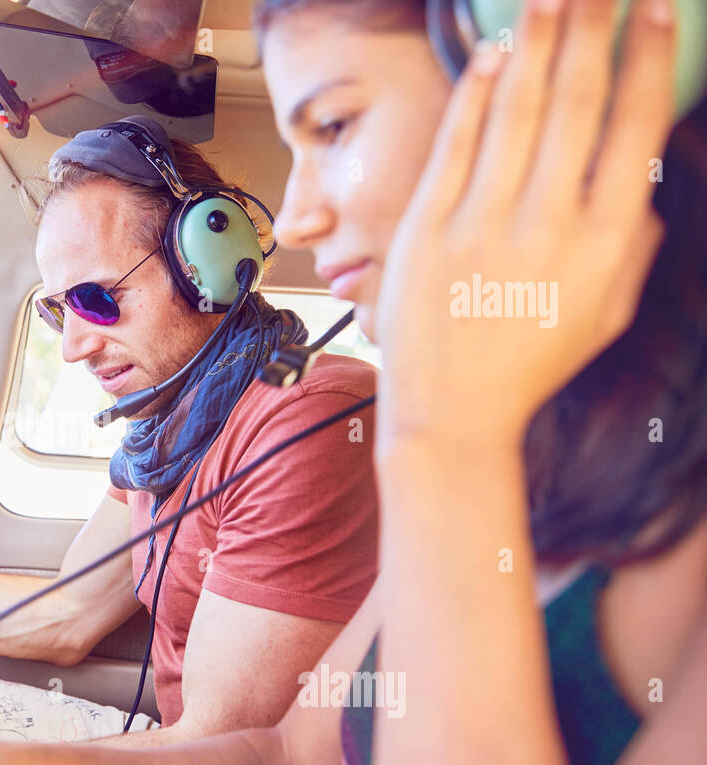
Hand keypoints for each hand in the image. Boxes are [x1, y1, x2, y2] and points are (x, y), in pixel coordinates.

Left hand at [375, 0, 675, 451]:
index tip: (652, 8)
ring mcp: (481, 223)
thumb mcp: (607, 311)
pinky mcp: (426, 229)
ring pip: (515, 110)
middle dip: (592, 27)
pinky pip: (455, 145)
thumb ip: (632, 243)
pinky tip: (490, 53)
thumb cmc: (531, 362)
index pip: (634, 126)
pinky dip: (474, 94)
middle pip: (576, 101)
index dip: (645, 57)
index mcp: (604, 241)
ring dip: (535, 42)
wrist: (451, 410)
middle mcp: (547, 223)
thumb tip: (639, 180)